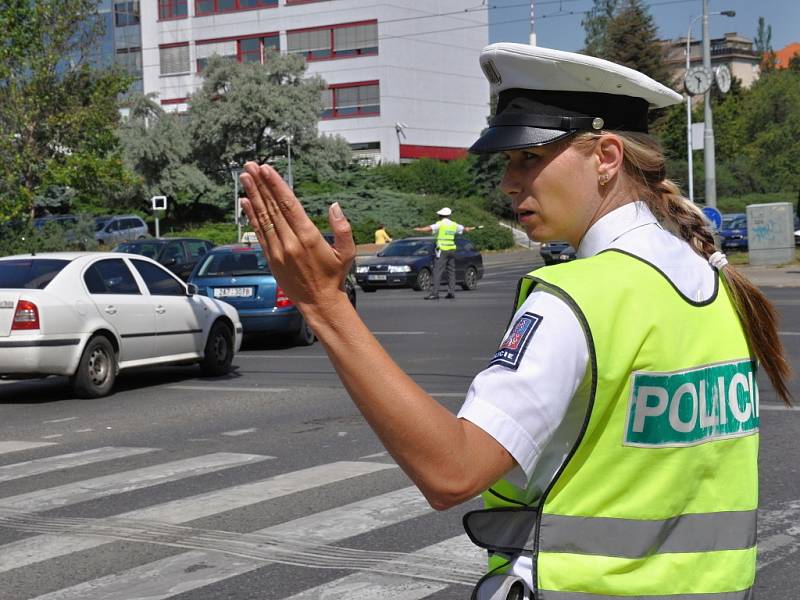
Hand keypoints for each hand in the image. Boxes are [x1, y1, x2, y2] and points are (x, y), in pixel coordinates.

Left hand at [238, 162, 355, 307]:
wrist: (319, 303)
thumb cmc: (333, 277)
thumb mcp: (347, 252)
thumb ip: (342, 228)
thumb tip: (335, 206)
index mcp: (309, 237)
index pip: (289, 205)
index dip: (276, 186)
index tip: (267, 170)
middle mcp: (290, 242)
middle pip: (273, 207)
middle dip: (261, 185)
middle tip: (252, 166)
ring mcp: (278, 250)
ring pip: (263, 218)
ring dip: (253, 196)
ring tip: (246, 177)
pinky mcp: (271, 258)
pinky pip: (259, 233)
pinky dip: (251, 216)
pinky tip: (245, 202)